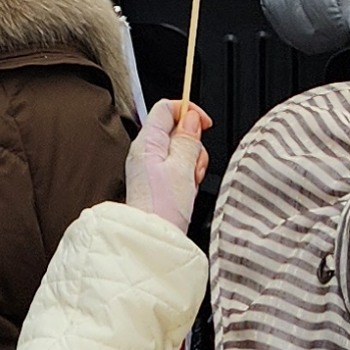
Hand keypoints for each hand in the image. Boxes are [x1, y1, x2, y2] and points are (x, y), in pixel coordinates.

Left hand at [124, 97, 212, 230]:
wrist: (153, 241)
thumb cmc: (162, 208)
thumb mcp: (182, 168)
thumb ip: (188, 139)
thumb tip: (191, 118)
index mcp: (148, 142)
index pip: (166, 108)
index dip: (188, 110)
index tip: (204, 123)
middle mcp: (145, 152)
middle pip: (176, 131)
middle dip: (194, 145)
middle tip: (194, 165)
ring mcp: (150, 169)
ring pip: (180, 152)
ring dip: (192, 164)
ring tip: (190, 183)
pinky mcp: (158, 185)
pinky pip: (178, 171)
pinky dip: (188, 178)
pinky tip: (187, 192)